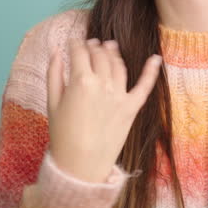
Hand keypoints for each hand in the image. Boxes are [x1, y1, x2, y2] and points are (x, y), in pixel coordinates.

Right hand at [46, 38, 162, 182]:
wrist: (81, 165)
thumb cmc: (62, 135)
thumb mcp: (52, 102)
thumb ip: (54, 74)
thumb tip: (55, 51)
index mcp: (80, 80)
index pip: (79, 53)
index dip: (76, 44)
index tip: (74, 42)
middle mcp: (102, 84)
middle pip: (99, 56)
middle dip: (94, 47)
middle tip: (91, 44)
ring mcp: (119, 95)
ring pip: (118, 65)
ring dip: (113, 52)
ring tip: (110, 47)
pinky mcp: (131, 107)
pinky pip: (145, 85)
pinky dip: (152, 70)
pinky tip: (156, 58)